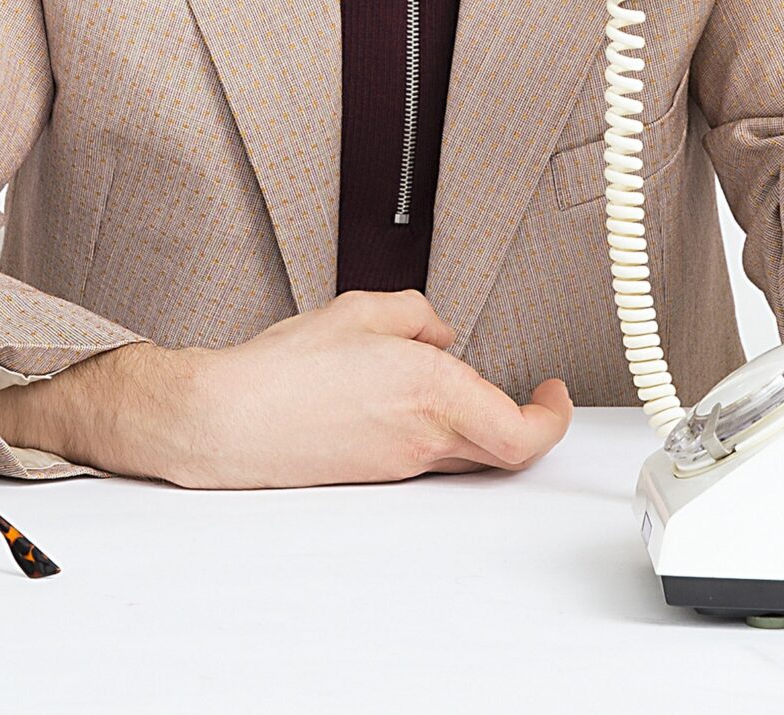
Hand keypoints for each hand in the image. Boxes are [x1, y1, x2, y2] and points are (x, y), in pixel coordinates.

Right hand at [163, 289, 572, 487]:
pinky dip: (438, 430)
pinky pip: (429, 455)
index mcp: (433, 392)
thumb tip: (439, 333)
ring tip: (458, 384)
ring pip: (468, 453)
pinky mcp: (376, 474)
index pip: (524, 432)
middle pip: (506, 452)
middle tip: (532, 396)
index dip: (553, 418)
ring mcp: (401, 464)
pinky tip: (407, 399)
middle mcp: (424, 438)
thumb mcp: (360, 310)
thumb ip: (416, 314)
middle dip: (526, 421)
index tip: (554, 393)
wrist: (228, 421)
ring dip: (479, 423)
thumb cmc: (283, 371)